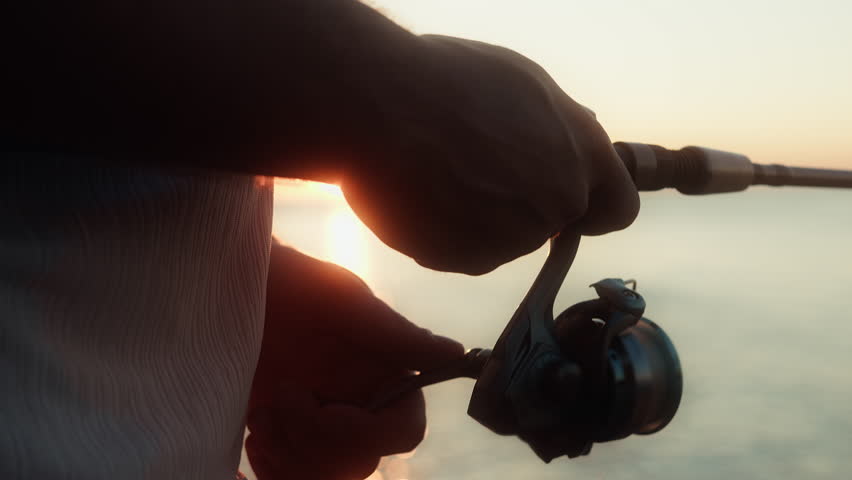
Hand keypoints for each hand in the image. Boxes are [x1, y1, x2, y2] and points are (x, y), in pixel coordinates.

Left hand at [246, 245, 463, 479]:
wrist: (233, 290)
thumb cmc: (291, 284)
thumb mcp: (343, 302)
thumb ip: (397, 334)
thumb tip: (455, 352)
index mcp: (382, 378)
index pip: (404, 432)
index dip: (367, 433)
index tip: (326, 410)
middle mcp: (357, 407)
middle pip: (360, 463)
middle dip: (316, 442)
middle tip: (280, 399)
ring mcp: (320, 427)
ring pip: (326, 477)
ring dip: (290, 455)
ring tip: (263, 413)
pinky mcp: (285, 439)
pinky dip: (273, 469)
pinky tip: (256, 433)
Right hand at [341, 35, 637, 274]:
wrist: (381, 108)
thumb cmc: (450, 81)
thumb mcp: (525, 84)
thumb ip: (560, 126)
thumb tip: (571, 142)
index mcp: (583, 156)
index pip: (618, 209)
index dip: (594, 208)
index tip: (571, 203)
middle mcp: (557, 203)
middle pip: (549, 222)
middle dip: (523, 205)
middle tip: (479, 170)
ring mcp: (512, 237)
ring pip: (502, 239)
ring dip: (479, 218)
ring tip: (439, 172)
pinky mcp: (466, 259)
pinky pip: (461, 252)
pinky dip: (445, 233)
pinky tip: (420, 195)